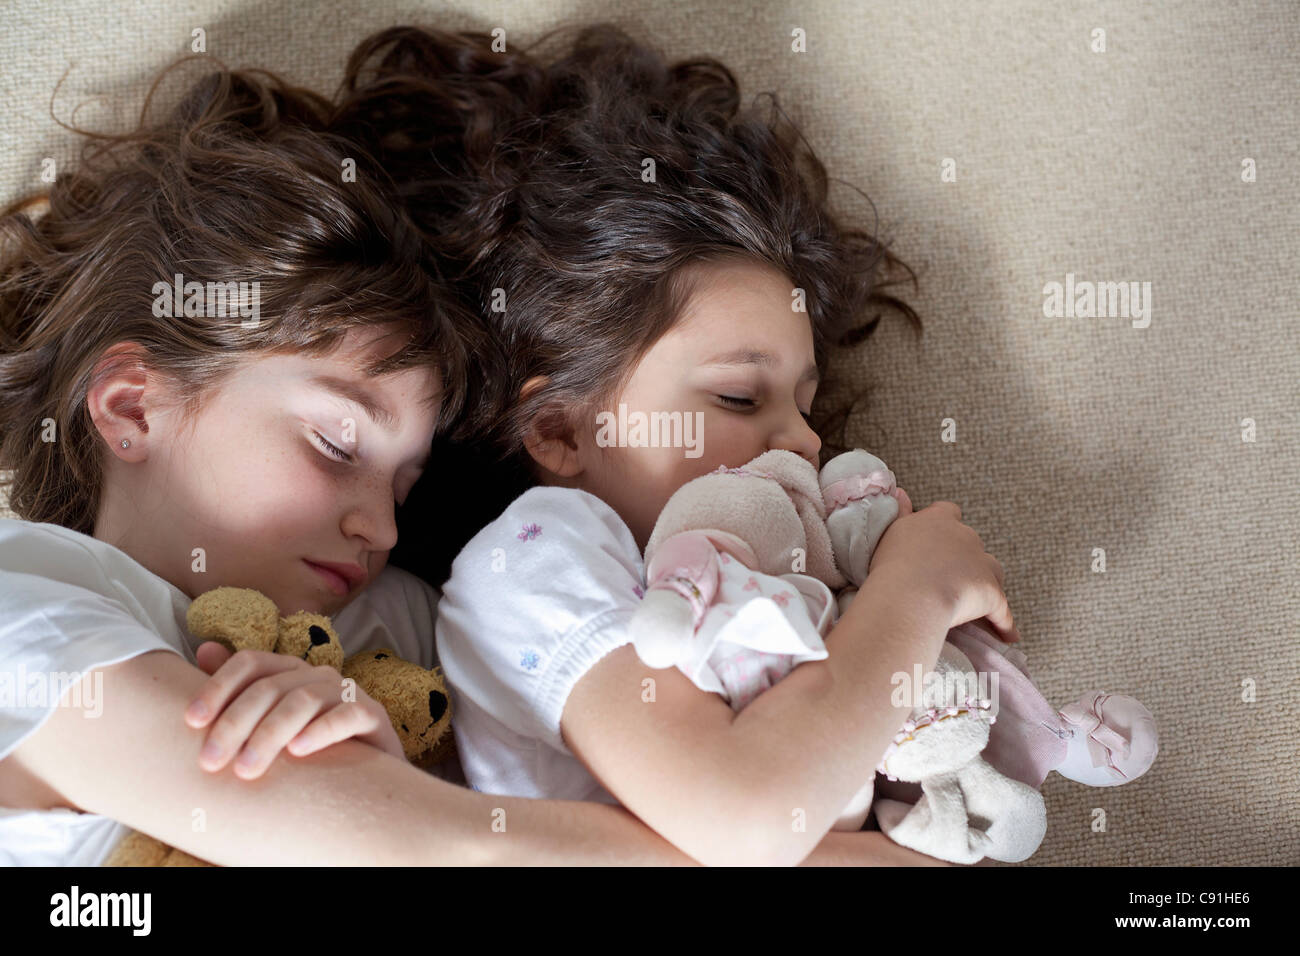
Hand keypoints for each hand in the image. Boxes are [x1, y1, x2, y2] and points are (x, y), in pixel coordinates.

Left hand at [184, 642, 404, 778]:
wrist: (363, 782)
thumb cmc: (307, 753)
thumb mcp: (267, 724)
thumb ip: (238, 691)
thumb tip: (204, 648)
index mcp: (289, 671)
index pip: (250, 663)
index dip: (218, 687)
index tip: (190, 722)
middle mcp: (317, 675)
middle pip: (270, 686)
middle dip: (235, 723)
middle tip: (210, 762)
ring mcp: (348, 693)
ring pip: (304, 700)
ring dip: (270, 734)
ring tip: (247, 770)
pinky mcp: (374, 716)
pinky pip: (347, 715)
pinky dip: (321, 731)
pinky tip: (298, 751)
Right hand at [866, 499, 1018, 643]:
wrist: (910, 595)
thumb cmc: (891, 565)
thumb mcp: (890, 532)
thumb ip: (899, 512)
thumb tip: (902, 491)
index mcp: (938, 520)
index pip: (948, 512)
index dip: (944, 526)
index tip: (936, 539)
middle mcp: (965, 536)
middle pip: (971, 544)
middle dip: (963, 558)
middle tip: (945, 578)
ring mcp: (981, 564)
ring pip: (992, 571)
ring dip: (986, 583)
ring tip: (976, 602)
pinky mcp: (992, 593)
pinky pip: (1002, 612)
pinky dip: (1004, 624)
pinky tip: (1008, 636)